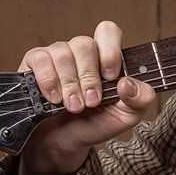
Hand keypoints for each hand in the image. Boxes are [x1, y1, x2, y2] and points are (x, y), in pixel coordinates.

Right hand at [18, 19, 158, 174]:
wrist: (64, 143)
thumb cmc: (96, 124)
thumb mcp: (126, 117)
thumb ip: (140, 99)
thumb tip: (128, 83)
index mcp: (105, 58)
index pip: (108, 31)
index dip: (109, 50)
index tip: (111, 77)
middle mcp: (81, 52)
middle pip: (84, 43)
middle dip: (88, 78)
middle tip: (91, 103)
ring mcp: (57, 54)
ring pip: (63, 53)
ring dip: (70, 85)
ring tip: (73, 107)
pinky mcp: (34, 62)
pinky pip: (41, 59)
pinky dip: (49, 81)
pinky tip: (53, 99)